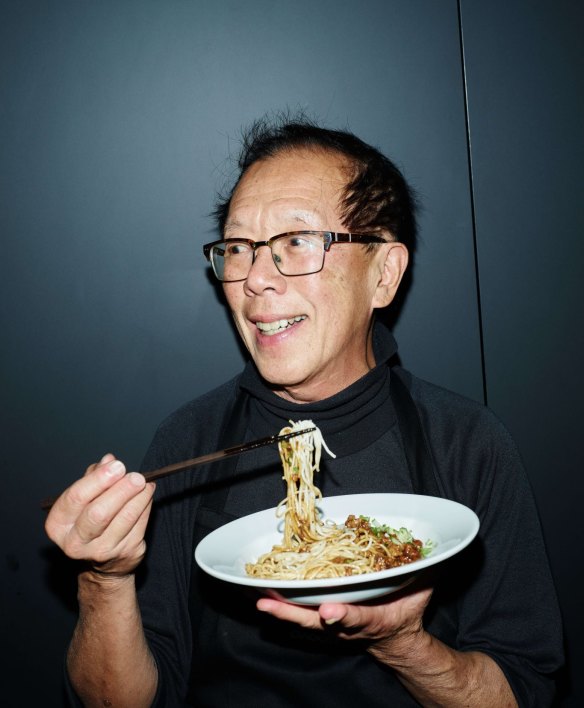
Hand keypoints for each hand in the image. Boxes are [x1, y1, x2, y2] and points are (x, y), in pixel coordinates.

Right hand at [44, 453, 155, 577]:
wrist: (103, 563)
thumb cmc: (90, 520)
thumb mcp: (84, 499)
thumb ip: (94, 478)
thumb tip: (109, 461)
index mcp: (59, 524)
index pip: (76, 498)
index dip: (98, 479)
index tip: (117, 466)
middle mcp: (76, 542)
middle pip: (99, 513)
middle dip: (121, 491)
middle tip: (136, 476)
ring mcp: (102, 551)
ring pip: (125, 518)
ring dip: (139, 496)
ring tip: (145, 482)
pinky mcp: (126, 553)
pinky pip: (140, 524)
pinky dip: (146, 505)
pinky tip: (147, 494)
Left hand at [257, 580, 432, 659]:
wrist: (395, 638)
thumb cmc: (405, 609)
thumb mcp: (421, 593)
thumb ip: (427, 572)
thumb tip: (440, 548)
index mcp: (373, 618)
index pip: (358, 618)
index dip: (343, 615)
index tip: (328, 612)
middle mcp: (348, 625)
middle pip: (316, 622)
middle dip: (291, 614)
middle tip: (267, 606)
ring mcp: (333, 625)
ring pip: (303, 619)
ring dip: (281, 611)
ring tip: (257, 599)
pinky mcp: (324, 620)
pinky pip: (300, 614)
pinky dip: (282, 606)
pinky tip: (262, 594)